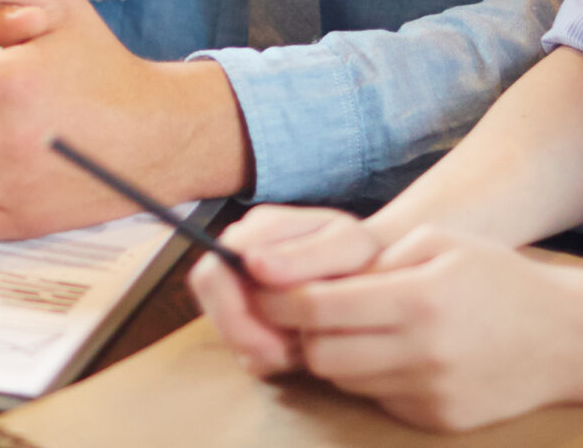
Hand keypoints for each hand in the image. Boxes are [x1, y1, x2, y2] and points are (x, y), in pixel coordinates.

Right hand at [189, 205, 384, 376]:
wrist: (375, 275)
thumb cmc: (363, 256)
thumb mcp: (347, 248)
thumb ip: (304, 254)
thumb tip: (250, 261)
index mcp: (260, 227)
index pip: (215, 266)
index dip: (234, 307)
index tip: (275, 335)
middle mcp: (241, 250)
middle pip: (208, 294)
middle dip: (242, 333)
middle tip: (283, 354)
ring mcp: (239, 281)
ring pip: (221, 324)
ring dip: (257, 345)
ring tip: (298, 347)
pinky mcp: (247, 313)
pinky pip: (238, 343)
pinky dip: (264, 355)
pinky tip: (295, 349)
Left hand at [251, 226, 581, 431]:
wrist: (566, 339)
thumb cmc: (497, 279)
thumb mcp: (439, 244)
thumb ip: (375, 259)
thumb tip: (312, 276)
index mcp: (418, 299)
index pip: (319, 307)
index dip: (280, 297)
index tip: (261, 285)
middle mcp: (421, 352)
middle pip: (321, 353)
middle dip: (302, 330)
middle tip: (305, 310)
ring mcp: (430, 392)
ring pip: (345, 380)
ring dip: (334, 354)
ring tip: (351, 328)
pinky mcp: (438, 420)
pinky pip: (378, 399)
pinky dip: (371, 377)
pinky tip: (393, 353)